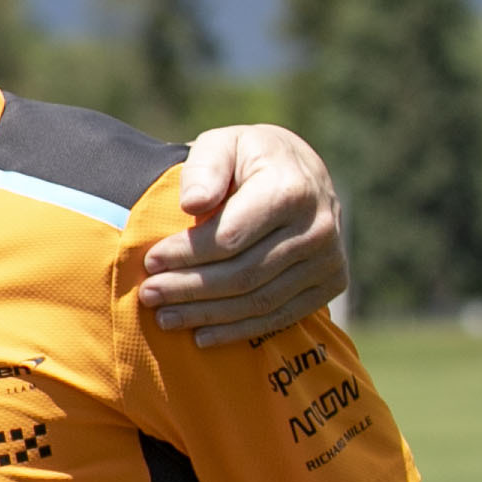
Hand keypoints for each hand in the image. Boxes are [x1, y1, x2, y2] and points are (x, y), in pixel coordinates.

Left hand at [139, 125, 346, 343]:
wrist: (300, 170)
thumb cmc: (248, 157)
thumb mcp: (224, 144)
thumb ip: (205, 168)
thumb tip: (192, 204)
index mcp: (291, 190)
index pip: (230, 237)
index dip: (187, 254)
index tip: (150, 262)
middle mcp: (317, 228)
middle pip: (244, 274)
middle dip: (190, 288)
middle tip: (149, 296)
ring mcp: (329, 260)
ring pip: (259, 301)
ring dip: (208, 315)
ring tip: (165, 318)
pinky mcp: (331, 283)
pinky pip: (281, 316)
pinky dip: (239, 330)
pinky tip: (202, 336)